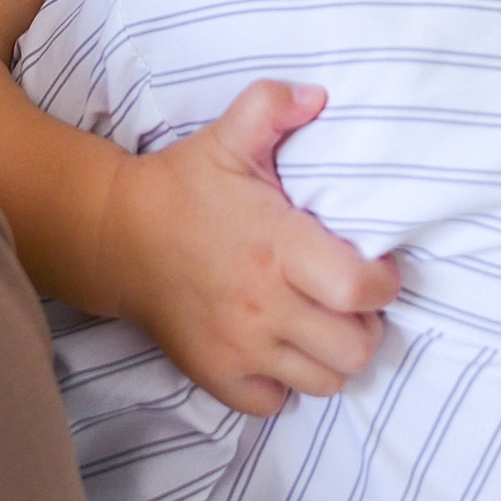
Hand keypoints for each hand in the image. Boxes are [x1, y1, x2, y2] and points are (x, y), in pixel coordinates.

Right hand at [94, 79, 400, 416]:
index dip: (384, 282)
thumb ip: (273, 106)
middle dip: (368, 325)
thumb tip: (318, 97)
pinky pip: (276, 403)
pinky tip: (281, 347)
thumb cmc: (182, 187)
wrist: (115, 236)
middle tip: (353, 300)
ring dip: (334, 355)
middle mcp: (262, 305)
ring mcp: (239, 347)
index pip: (359, 289)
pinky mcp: (217, 375)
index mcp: (276, 247)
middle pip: (355, 347)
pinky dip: (287, 383)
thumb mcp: (227, 136)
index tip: (377, 267)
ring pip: (325, 381)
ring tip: (323, 324)